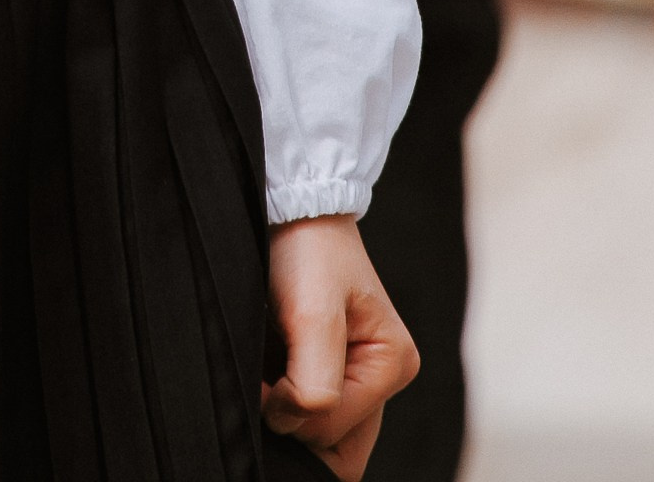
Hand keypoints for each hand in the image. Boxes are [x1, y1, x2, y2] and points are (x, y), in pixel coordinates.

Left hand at [264, 216, 415, 477]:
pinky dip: (282, 402)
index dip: (290, 411)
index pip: (335, 431)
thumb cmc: (306, 249)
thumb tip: (292, 423)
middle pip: (337, 449)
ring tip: (265, 371)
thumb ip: (315, 382)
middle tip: (263, 385)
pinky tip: (267, 371)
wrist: (290, 205)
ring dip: (286, 414)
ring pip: (321, 437)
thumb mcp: (313, 314)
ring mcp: (356, 376)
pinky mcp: (330, 368)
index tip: (262, 376)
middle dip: (294, 426)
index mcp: (391, 364)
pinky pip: (309, 413)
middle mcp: (380, 376)